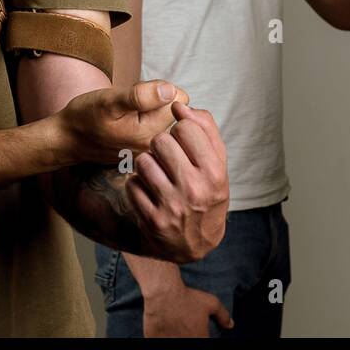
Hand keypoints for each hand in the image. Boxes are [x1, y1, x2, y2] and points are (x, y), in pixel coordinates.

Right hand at [56, 79, 190, 164]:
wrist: (68, 139)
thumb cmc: (85, 117)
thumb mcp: (109, 102)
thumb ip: (140, 96)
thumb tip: (171, 91)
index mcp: (151, 134)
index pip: (179, 99)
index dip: (159, 90)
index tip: (136, 98)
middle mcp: (156, 145)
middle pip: (176, 108)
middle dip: (157, 100)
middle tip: (130, 107)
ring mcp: (151, 149)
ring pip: (167, 115)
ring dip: (151, 109)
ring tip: (127, 115)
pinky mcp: (146, 150)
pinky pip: (158, 125)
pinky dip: (146, 119)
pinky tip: (128, 124)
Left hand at [126, 102, 229, 261]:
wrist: (195, 244)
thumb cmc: (207, 194)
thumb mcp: (217, 164)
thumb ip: (205, 129)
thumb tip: (180, 105)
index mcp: (215, 173)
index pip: (186, 128)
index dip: (181, 129)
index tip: (182, 139)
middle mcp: (194, 190)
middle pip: (161, 141)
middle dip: (161, 144)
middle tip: (167, 156)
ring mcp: (171, 206)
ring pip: (143, 160)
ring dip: (147, 163)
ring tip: (157, 172)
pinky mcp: (151, 220)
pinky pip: (132, 184)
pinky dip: (136, 184)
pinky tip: (148, 190)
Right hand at [144, 280, 233, 337]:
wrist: (163, 293)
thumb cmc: (187, 298)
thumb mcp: (211, 303)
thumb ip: (223, 315)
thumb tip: (230, 325)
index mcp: (200, 339)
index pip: (204, 342)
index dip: (202, 336)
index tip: (198, 332)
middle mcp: (184, 343)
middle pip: (188, 342)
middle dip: (188, 335)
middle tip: (185, 328)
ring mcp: (167, 343)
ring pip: (173, 342)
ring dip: (175, 337)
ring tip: (174, 327)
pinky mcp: (154, 340)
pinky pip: (158, 340)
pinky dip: (161, 336)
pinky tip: (163, 329)